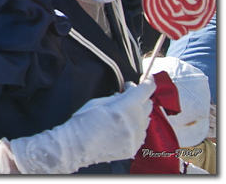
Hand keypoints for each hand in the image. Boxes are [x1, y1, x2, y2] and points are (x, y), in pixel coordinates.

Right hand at [9, 78, 154, 173]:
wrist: (77, 146)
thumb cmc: (82, 122)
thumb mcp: (97, 102)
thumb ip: (115, 97)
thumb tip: (126, 94)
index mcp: (124, 109)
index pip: (144, 92)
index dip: (149, 83)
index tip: (149, 79)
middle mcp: (133, 123)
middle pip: (148, 105)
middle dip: (141, 97)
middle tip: (128, 93)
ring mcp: (135, 137)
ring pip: (146, 119)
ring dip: (139, 112)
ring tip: (125, 111)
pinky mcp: (134, 147)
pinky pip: (142, 133)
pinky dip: (136, 125)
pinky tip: (125, 124)